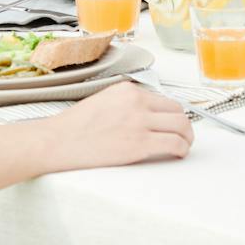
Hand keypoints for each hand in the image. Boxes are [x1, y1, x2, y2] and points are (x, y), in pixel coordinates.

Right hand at [39, 82, 193, 170]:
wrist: (57, 142)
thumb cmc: (74, 127)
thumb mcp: (103, 101)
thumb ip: (126, 104)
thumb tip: (145, 115)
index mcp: (128, 90)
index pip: (164, 99)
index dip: (171, 115)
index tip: (172, 124)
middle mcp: (137, 102)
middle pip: (178, 111)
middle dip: (184, 125)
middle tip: (183, 136)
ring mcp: (140, 122)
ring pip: (182, 126)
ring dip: (187, 137)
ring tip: (183, 146)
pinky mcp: (140, 143)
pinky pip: (174, 144)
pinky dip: (182, 150)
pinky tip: (178, 154)